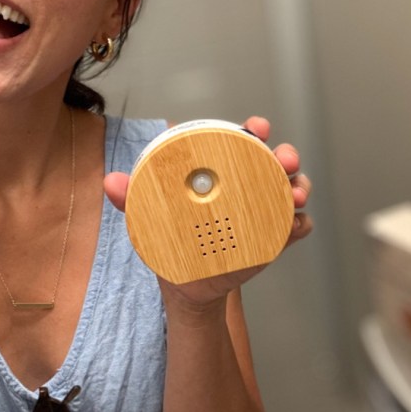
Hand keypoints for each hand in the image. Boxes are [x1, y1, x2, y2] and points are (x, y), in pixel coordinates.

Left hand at [104, 116, 312, 309]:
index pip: (241, 142)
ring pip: (293, 188)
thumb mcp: (149, 216)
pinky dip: (300, 224)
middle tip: (285, 160)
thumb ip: (132, 197)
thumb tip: (110, 182)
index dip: (253, 130)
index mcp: (221, 172)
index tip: (257, 127)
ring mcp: (265, 211)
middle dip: (286, 155)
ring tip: (295, 196)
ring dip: (299, 186)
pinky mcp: (275, 238)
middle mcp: (248, 185)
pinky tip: (294, 227)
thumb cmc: (170, 239)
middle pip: (276, 161)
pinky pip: (298, 226)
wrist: (186, 284)